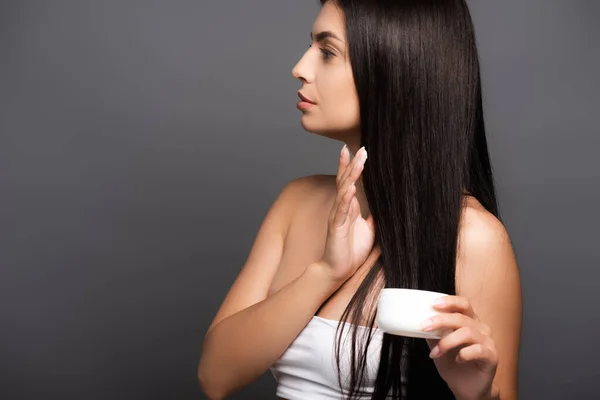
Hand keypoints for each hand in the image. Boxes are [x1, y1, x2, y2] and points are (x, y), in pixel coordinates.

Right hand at [319, 145, 375, 283]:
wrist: (338, 270)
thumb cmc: (351, 250)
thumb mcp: (369, 229)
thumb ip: (373, 215)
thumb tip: (385, 204)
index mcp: (349, 207)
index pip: (348, 181)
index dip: (351, 166)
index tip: (356, 149)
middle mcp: (341, 208)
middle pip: (345, 181)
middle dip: (352, 164)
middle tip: (360, 148)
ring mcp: (337, 217)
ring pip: (343, 191)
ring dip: (350, 176)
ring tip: (356, 162)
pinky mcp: (336, 228)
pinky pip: (341, 211)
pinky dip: (345, 199)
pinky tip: (349, 189)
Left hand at [420, 296, 498, 399]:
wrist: (467, 389)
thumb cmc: (454, 365)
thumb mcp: (439, 347)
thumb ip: (432, 334)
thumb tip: (418, 321)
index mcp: (469, 321)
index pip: (463, 304)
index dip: (450, 301)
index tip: (433, 304)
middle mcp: (480, 328)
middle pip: (462, 317)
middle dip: (441, 320)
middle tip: (425, 326)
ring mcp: (488, 342)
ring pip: (467, 332)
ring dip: (447, 342)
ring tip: (436, 353)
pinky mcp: (492, 356)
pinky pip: (478, 350)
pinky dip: (464, 353)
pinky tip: (457, 359)